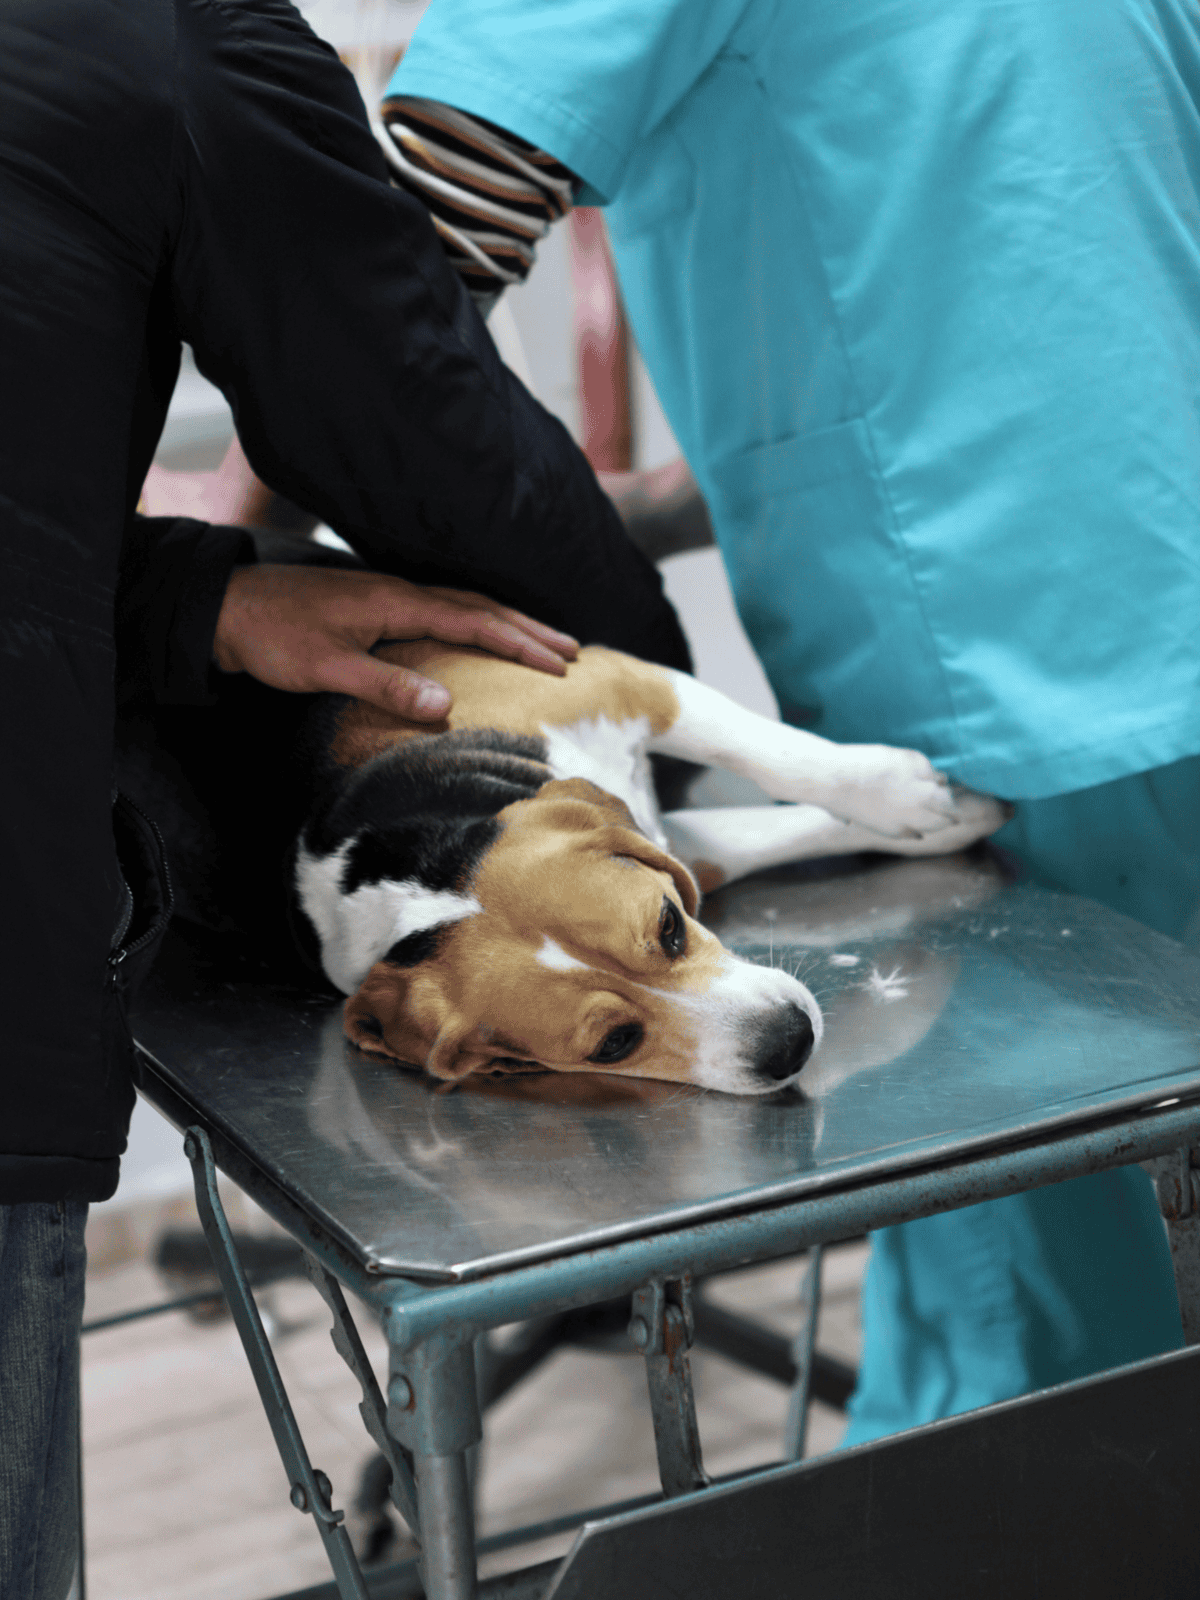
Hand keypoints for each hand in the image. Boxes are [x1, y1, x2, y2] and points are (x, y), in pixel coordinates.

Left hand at [213, 564, 577, 719]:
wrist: (228, 609)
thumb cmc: (273, 638)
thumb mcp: (327, 669)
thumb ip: (387, 686)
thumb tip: (447, 707)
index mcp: (397, 604)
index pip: (474, 622)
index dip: (519, 643)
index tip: (558, 664)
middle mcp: (401, 592)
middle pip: (480, 606)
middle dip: (529, 628)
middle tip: (573, 651)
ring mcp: (391, 596)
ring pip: (464, 604)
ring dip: (508, 622)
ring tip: (544, 642)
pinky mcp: (378, 605)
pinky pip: (444, 610)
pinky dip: (477, 622)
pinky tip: (482, 635)